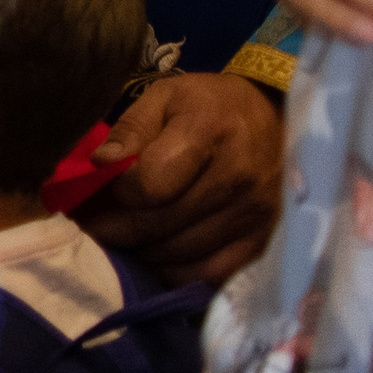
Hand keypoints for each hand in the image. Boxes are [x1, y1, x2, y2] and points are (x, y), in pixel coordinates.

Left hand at [78, 72, 282, 284]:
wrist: (273, 119)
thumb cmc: (209, 107)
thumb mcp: (165, 97)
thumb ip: (130, 130)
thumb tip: (102, 165)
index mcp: (209, 131)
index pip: (149, 185)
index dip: (119, 192)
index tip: (108, 190)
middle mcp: (237, 177)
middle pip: (159, 225)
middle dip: (118, 230)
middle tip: (98, 228)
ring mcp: (254, 214)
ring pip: (179, 256)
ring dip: (143, 253)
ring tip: (128, 238)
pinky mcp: (263, 242)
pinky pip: (209, 275)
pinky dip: (176, 272)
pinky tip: (162, 255)